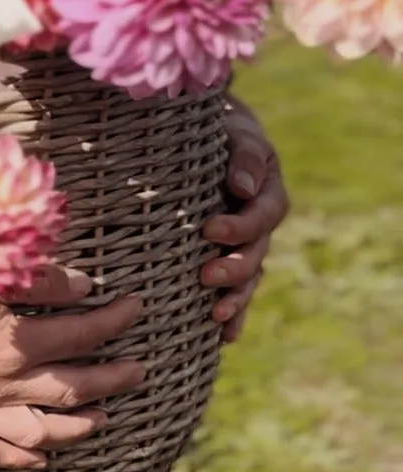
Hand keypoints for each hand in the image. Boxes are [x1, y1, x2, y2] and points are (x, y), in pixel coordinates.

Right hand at [0, 258, 145, 470]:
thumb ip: (39, 278)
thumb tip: (85, 287)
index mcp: (16, 342)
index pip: (84, 332)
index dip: (116, 319)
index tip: (137, 306)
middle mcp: (4, 384)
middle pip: (75, 388)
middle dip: (114, 380)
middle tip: (139, 371)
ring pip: (41, 432)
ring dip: (78, 428)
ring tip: (103, 419)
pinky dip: (18, 462)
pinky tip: (38, 461)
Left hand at [202, 96, 289, 341]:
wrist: (209, 141)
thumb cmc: (222, 133)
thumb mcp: (238, 134)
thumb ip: (245, 157)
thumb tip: (243, 188)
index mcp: (267, 195)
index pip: (262, 216)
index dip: (240, 227)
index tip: (210, 230)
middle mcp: (259, 227)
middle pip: (256, 254)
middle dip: (234, 269)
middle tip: (206, 275)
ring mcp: (246, 248)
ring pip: (249, 279)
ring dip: (235, 299)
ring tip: (216, 315)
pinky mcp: (227, 261)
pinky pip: (236, 293)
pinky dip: (234, 316)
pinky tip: (223, 338)